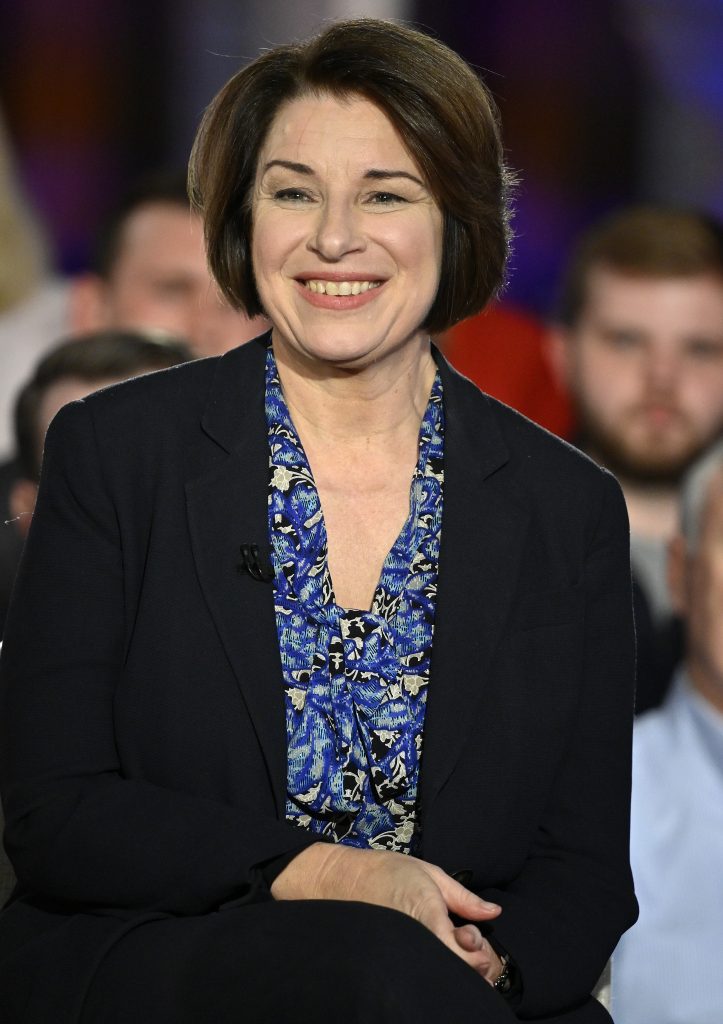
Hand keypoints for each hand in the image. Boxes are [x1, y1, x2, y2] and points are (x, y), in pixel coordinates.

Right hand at [271, 843, 501, 978]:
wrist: (345, 879)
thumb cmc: (389, 872)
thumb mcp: (431, 874)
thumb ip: (464, 898)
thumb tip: (494, 913)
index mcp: (428, 912)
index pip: (465, 951)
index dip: (478, 951)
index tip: (471, 935)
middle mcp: (416, 935)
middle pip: (456, 969)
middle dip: (469, 962)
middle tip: (463, 941)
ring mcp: (403, 948)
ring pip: (440, 972)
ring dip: (452, 964)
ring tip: (447, 944)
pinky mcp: (392, 956)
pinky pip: (421, 969)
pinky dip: (433, 965)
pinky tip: (432, 950)